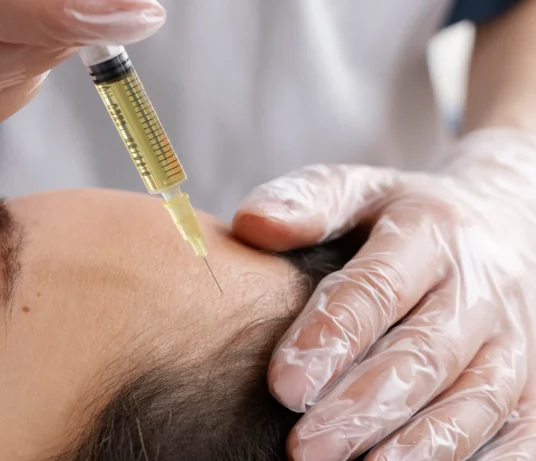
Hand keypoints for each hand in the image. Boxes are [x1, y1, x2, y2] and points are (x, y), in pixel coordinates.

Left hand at [233, 128, 535, 459]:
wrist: (499, 223)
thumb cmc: (404, 216)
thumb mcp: (359, 190)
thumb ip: (307, 202)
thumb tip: (249, 224)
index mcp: (430, 232)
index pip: (379, 287)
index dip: (333, 336)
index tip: (283, 384)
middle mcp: (480, 288)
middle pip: (426, 354)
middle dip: (365, 406)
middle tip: (305, 447)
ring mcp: (514, 339)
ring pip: (477, 399)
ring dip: (422, 445)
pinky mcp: (532, 381)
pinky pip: (523, 430)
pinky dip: (486, 460)